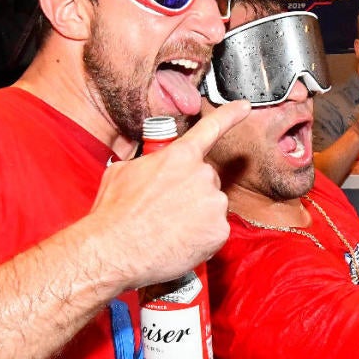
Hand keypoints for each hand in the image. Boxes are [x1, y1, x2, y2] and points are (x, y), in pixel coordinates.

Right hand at [87, 102, 250, 287]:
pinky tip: (179, 241)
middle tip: (166, 207)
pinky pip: (215, 230)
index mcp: (179, 156)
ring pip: (212, 205)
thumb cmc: (114, 213)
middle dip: (191, 190)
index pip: (211, 128)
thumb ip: (147, 162)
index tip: (244, 107)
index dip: (230, 115)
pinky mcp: (219, 231)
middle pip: (206, 178)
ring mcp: (214, 204)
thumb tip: (150, 166)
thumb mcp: (122, 171)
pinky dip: (202, 237)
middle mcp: (202, 175)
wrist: (115, 250)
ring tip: (168, 227)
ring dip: (197, 214)